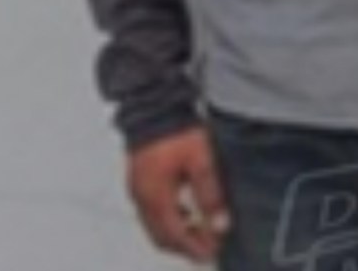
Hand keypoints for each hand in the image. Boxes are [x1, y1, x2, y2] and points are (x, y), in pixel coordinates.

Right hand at [126, 126, 230, 264]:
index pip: (175, 236)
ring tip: (200, 232)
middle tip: (207, 248)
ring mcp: (137, 189)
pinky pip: (151, 212)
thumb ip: (209, 194)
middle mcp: (141, 197)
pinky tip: (186, 213)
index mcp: (155, 197)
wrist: (154, 105)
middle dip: (185, 247)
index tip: (213, 252)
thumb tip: (220, 224)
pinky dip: (169, 220)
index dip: (195, 248)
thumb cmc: (175, 130)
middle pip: (161, 237)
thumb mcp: (200, 161)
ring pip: (155, 226)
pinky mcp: (139, 180)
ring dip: (177, 235)